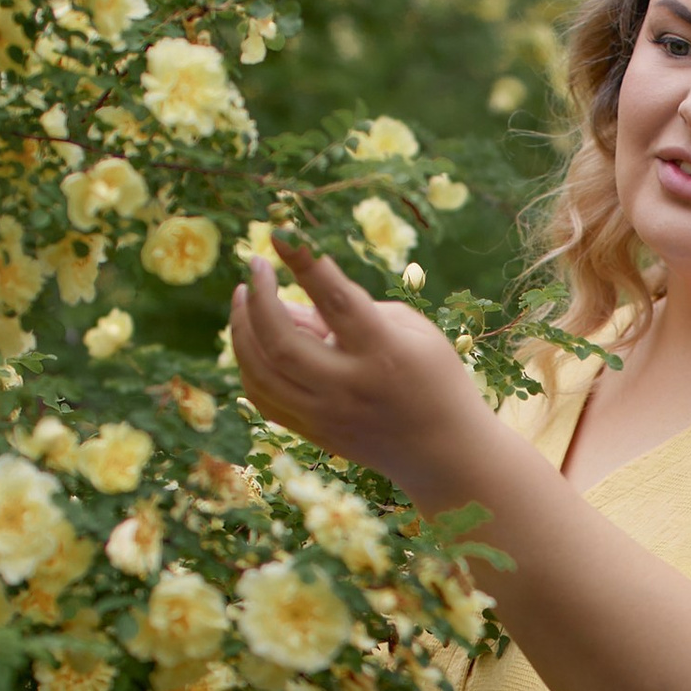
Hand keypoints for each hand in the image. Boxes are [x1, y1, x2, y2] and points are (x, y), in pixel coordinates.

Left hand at [227, 242, 493, 507]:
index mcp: (384, 353)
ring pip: (259, 372)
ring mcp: (327, 415)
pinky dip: (249, 364)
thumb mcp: (414, 331)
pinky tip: (252, 340)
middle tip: (255, 268)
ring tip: (244, 298)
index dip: (304, 262)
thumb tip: (290, 305)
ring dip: (242, 328)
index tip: (280, 233)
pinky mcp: (315, 433)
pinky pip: (263, 398)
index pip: (335, 299)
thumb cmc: (436, 379)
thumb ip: (353, 310)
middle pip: (280, 341)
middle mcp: (350, 386)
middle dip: (258, 298)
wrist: (447, 456)